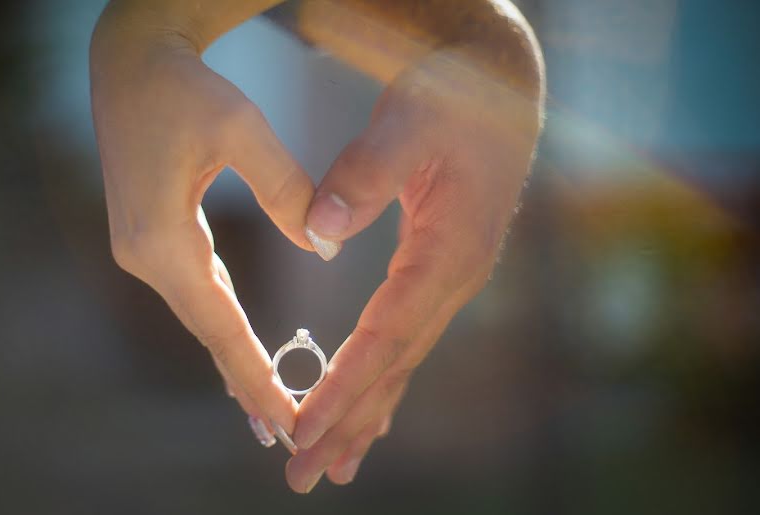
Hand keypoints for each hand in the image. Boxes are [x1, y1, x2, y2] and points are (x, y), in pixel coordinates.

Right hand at [91, 26, 315, 439]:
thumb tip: (323, 246)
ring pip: (199, 316)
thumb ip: (287, 189)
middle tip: (285, 432)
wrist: (131, 62)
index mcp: (162, 236)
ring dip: (233, 360)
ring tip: (267, 408)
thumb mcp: (241, 129)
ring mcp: (142, 249)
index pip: (219, 324)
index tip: (284, 418)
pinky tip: (239, 350)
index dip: (253, 374)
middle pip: (206, 331)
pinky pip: (194, 293)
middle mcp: (144, 254)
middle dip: (245, 382)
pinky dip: (222, 326)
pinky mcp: (150, 237)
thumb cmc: (185, 88)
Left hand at [285, 51, 543, 490]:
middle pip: (394, 368)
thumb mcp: (407, 122)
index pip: (387, 338)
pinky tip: (370, 414)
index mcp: (447, 254)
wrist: (495, 85)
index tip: (304, 429)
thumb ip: (365, 173)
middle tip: (302, 476)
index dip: (345, 387)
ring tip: (334, 467)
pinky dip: (382, 382)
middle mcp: (454, 281)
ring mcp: (451, 280)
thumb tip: (321, 230)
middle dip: (348, 424)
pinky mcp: (439, 272)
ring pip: (403, 363)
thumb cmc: (450, 99)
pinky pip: (407, 341)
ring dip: (366, 417)